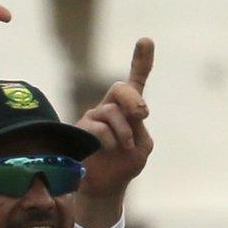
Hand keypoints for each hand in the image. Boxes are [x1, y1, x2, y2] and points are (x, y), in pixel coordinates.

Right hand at [75, 37, 154, 227]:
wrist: (106, 187)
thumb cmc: (124, 166)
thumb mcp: (142, 147)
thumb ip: (139, 127)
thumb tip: (129, 113)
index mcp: (129, 110)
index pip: (136, 80)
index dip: (141, 60)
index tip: (146, 40)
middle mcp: (110, 108)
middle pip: (120, 88)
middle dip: (133, 99)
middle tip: (142, 114)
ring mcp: (94, 117)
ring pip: (111, 111)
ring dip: (124, 131)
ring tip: (126, 147)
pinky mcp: (81, 129)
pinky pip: (98, 126)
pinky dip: (110, 139)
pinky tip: (112, 149)